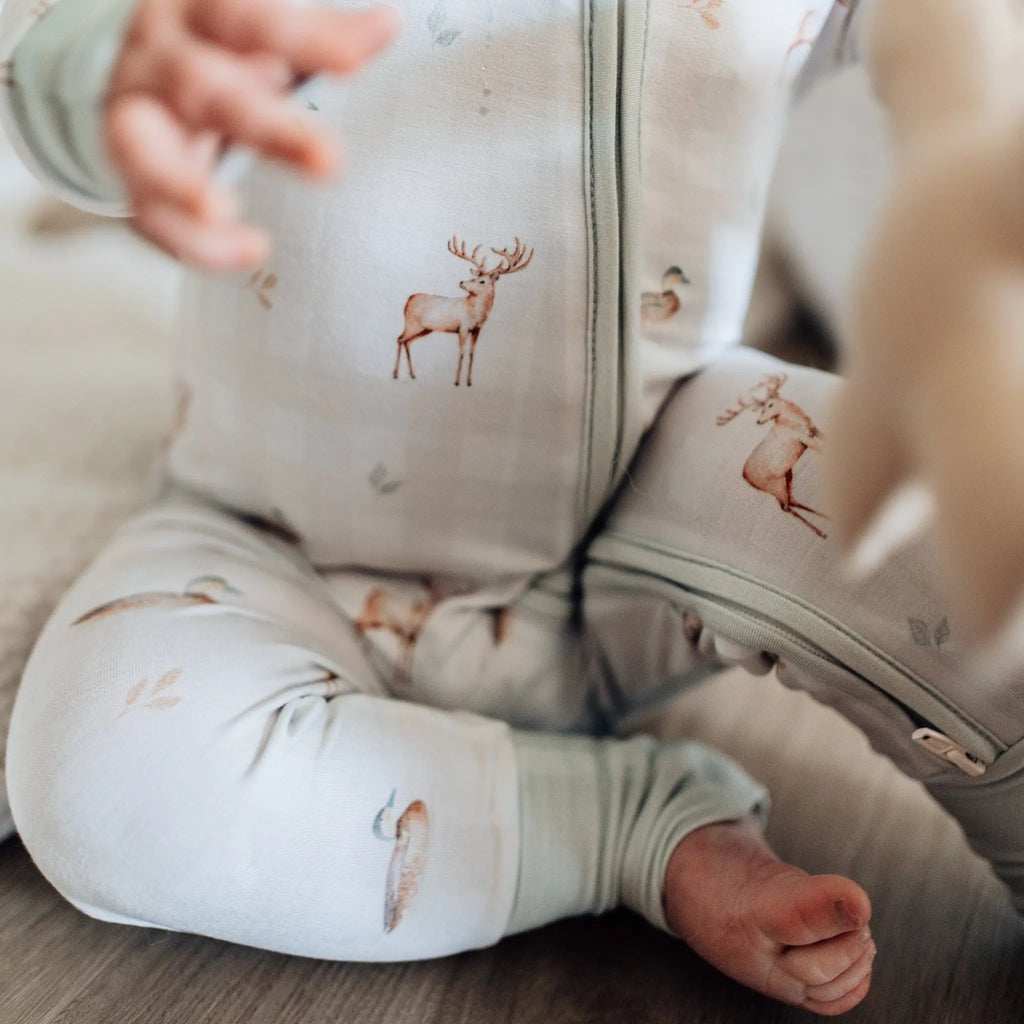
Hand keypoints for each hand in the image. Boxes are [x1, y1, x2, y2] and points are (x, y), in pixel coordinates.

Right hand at [104, 0, 397, 269]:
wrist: (137, 73)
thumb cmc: (217, 49)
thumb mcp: (261, 29)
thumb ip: (320, 31)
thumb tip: (388, 23)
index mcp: (196, 13)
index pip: (243, 16)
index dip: (303, 39)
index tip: (356, 59)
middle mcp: (157, 61)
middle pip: (201, 87)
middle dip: (267, 128)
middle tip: (329, 161)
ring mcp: (134, 119)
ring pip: (145, 152)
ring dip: (184, 185)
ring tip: (220, 211)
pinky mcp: (131, 177)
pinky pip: (152, 214)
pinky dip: (198, 240)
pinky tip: (250, 250)